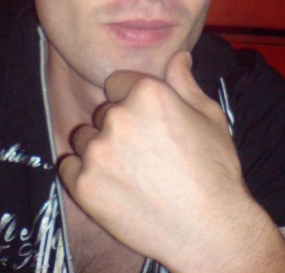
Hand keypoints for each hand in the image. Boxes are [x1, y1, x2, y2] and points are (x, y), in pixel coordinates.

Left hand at [59, 51, 284, 272]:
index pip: (117, 82)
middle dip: (118, 127)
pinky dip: (85, 175)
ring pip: (85, 138)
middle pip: (103, 112)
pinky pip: (70, 166)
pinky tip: (113, 187)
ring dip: (100, 150)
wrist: (210, 229)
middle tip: (144, 153)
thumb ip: (184, 81)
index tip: (146, 123)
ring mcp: (98, 151)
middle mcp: (117, 116)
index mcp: (146, 92)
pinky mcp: (84, 184)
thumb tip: (179, 55)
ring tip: (130, 172)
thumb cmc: (214, 170)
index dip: (131, 101)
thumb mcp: (208, 116)